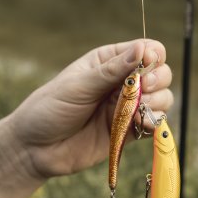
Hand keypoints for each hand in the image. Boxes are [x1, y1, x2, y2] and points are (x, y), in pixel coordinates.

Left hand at [0, 39, 172, 179]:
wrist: (35, 149)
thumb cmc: (49, 109)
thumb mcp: (78, 85)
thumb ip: (112, 71)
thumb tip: (142, 48)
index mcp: (108, 62)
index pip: (145, 49)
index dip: (152, 55)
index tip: (146, 64)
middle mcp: (121, 82)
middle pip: (160, 73)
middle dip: (158, 79)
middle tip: (143, 89)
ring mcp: (126, 107)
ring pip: (162, 98)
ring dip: (159, 101)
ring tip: (141, 109)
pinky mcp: (128, 131)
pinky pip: (153, 123)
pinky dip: (155, 122)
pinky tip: (142, 124)